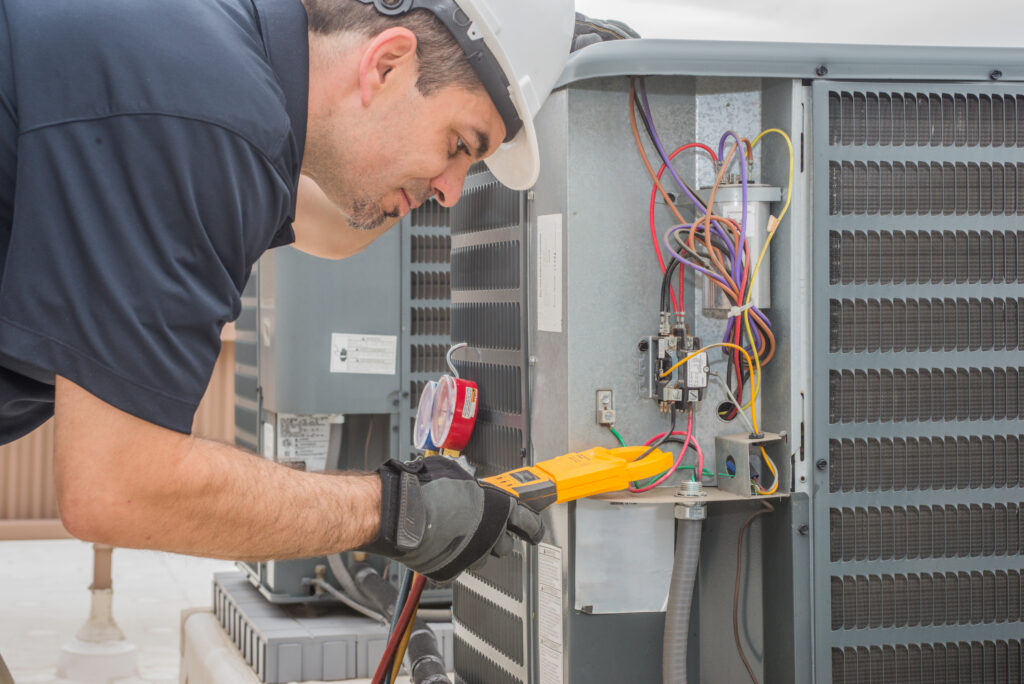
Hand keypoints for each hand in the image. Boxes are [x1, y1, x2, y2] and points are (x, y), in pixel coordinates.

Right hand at [360, 456, 543, 582]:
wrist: (402, 511)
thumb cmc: (426, 488)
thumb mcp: (456, 475)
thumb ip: (472, 487)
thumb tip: (469, 487)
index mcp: (499, 509)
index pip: (529, 523)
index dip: (532, 527)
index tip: (533, 530)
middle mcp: (491, 535)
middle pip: (505, 545)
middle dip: (497, 537)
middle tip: (482, 527)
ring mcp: (472, 556)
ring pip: (482, 558)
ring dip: (474, 549)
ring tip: (456, 534)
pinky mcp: (451, 571)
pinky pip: (457, 567)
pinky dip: (451, 559)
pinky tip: (440, 546)